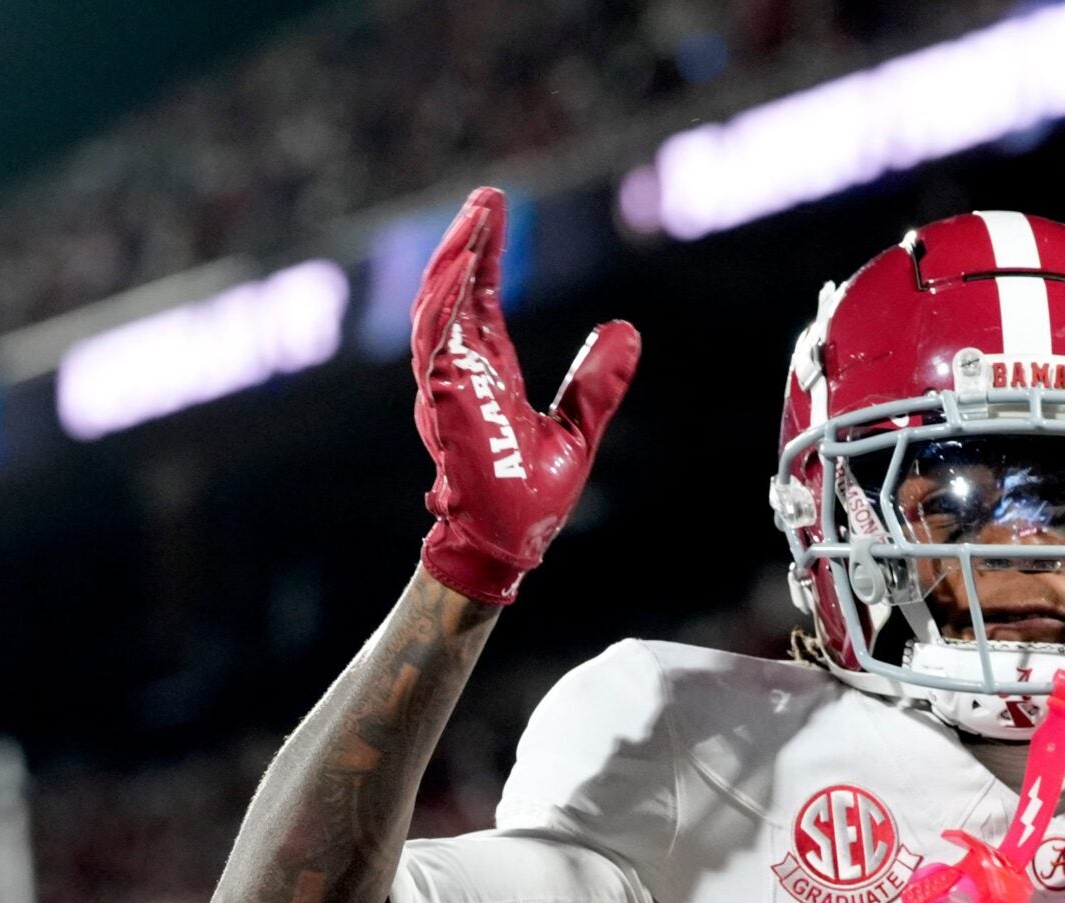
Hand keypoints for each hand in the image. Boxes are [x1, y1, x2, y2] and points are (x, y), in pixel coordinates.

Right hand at [412, 186, 639, 603]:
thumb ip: (596, 381)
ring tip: (477, 216)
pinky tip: (463, 263)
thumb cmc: (530, 498)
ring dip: (456, 258)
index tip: (495, 212)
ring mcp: (446, 384)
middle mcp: (459, 371)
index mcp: (486, 374)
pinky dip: (448, 298)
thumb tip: (625, 330)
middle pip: (453, 291)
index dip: (484, 256)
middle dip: (467, 243)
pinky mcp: (444, 399)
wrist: (510, 543)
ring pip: (439, 305)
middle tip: (487, 198)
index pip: (477, 300)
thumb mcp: (578, 427)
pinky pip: (439, 338)